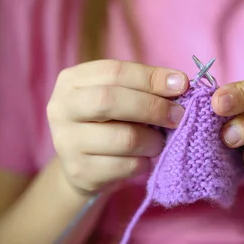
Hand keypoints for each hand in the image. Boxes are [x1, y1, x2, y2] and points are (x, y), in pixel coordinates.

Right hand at [47, 60, 188, 194]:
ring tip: (160, 140)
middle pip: (110, 100)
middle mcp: (61, 108)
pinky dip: (144, 162)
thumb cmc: (111, 119)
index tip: (181, 84)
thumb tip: (180, 83)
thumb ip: (146, 86)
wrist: (84, 162)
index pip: (113, 71)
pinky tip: (145, 158)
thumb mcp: (122, 95)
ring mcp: (66, 142)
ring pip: (123, 138)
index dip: (150, 77)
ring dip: (153, 139)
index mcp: (72, 80)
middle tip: (178, 115)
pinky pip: (125, 166)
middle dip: (152, 107)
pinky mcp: (79, 171)